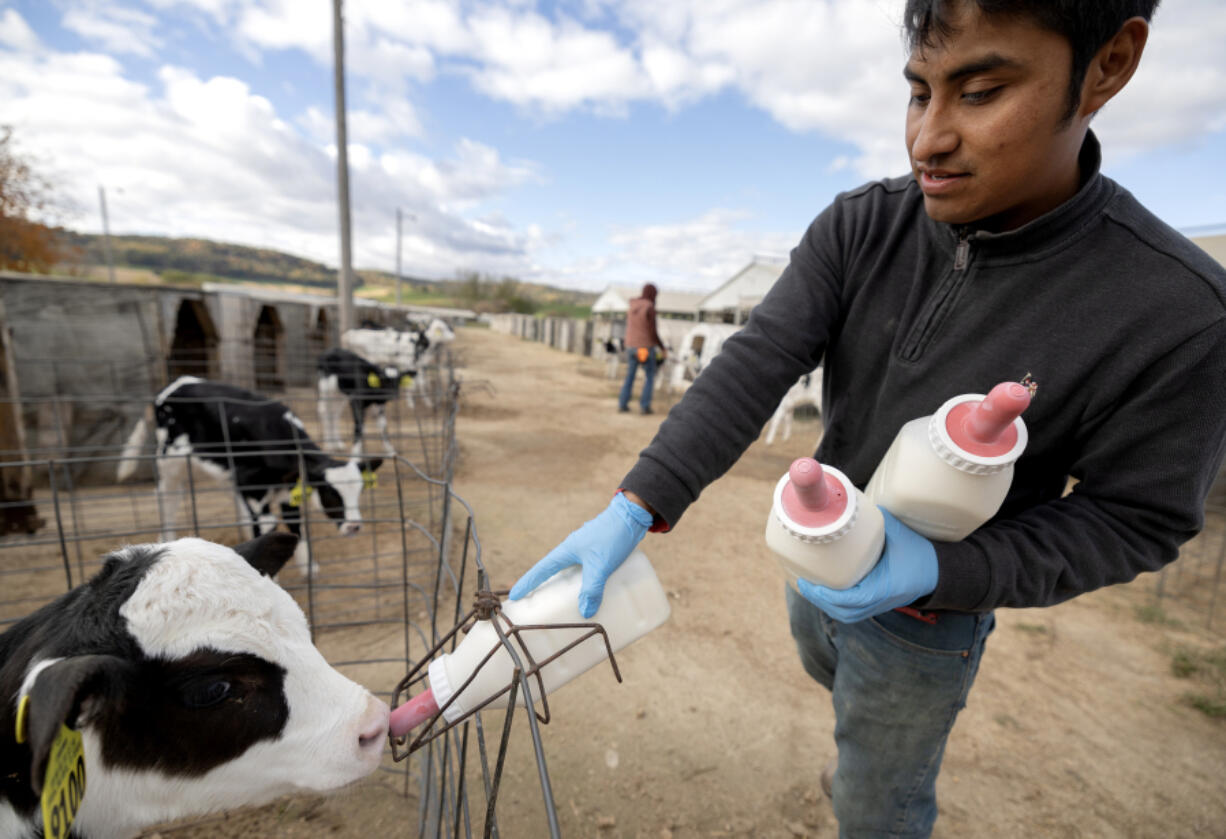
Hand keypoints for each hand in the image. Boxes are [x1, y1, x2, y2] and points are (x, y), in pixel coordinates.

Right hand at [509, 492, 653, 617]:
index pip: (541, 570)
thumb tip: (586, 612)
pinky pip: (586, 571)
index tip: (514, 596)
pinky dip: (584, 583)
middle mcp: (572, 550)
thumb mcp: (600, 565)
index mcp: (566, 551)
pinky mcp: (598, 551)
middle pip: (554, 573)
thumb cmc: (612, 535)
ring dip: (567, 587)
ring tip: (567, 604)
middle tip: (539, 606)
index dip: (527, 584)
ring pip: (571, 572)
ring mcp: (585, 550)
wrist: (632, 514)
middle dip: (545, 589)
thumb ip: (593, 588)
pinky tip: (593, 592)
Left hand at [795, 508, 937, 622]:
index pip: (851, 599)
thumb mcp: (899, 532)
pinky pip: (853, 612)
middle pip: (844, 612)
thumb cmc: (920, 551)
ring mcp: (880, 606)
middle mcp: (882, 601)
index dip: (827, 595)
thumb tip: (848, 504)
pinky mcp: (879, 605)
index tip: (809, 583)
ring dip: (826, 605)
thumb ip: (874, 519)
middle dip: (820, 600)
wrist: (940, 570)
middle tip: (804, 583)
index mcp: (885, 587)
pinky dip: (836, 605)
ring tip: (810, 587)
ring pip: (847, 615)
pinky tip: (824, 592)